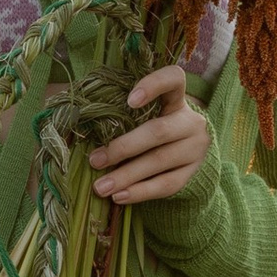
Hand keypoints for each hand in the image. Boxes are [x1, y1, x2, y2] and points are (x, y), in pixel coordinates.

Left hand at [92, 64, 211, 205]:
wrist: (190, 157)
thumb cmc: (155, 130)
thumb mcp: (148, 116)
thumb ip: (125, 115)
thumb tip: (81, 124)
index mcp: (177, 100)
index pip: (174, 79)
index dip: (154, 85)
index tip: (129, 100)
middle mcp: (190, 122)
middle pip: (159, 131)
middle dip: (124, 147)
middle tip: (95, 160)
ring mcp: (195, 149)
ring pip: (159, 161)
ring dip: (126, 175)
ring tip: (100, 187)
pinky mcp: (193, 174)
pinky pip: (166, 185)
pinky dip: (140, 192)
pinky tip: (119, 197)